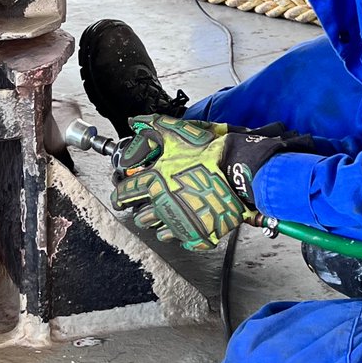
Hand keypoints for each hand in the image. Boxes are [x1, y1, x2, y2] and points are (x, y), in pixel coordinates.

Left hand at [111, 114, 309, 250]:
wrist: (241, 172)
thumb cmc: (209, 154)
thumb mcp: (178, 133)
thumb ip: (153, 126)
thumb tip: (136, 121)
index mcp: (153, 183)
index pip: (124, 193)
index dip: (120, 194)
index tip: (121, 195)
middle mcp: (162, 205)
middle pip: (140, 217)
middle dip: (141, 210)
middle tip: (148, 203)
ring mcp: (181, 223)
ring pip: (159, 231)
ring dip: (160, 223)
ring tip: (169, 212)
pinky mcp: (198, 235)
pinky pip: (182, 241)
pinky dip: (182, 233)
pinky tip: (187, 222)